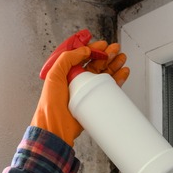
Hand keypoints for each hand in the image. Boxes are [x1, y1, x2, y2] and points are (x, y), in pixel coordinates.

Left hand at [31, 32, 130, 146]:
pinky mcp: (93, 100)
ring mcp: (85, 90)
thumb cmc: (50, 105)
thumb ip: (66, 59)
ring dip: (113, 65)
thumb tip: (82, 50)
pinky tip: (122, 73)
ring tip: (121, 58)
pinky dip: (117, 79)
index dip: (91, 48)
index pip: (80, 56)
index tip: (101, 44)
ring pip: (103, 73)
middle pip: (94, 63)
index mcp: (65, 73)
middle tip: (115, 49)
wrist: (55, 127)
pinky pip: (107, 87)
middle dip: (106, 55)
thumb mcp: (53, 75)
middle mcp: (75, 80)